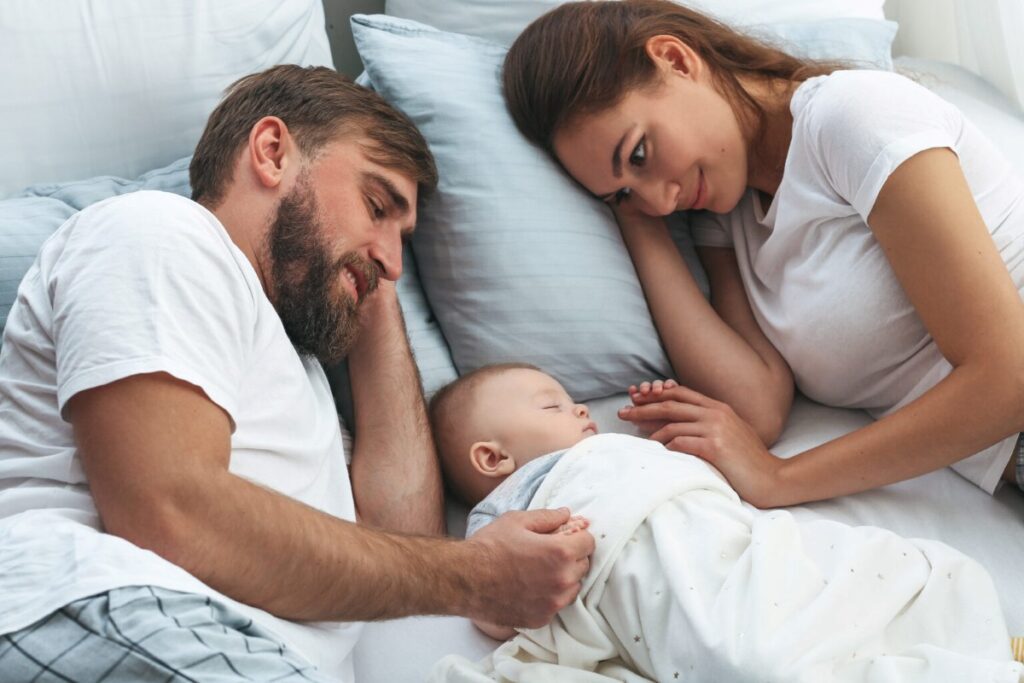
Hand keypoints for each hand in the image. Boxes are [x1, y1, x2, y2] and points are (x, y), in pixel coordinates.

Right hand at [466, 508, 593, 628]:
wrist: (464, 580)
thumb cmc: (489, 547)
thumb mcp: (517, 521)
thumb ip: (548, 517)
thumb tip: (567, 513)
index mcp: (560, 553)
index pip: (589, 542)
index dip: (577, 536)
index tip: (564, 536)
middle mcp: (562, 580)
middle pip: (583, 565)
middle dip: (571, 556)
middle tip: (548, 552)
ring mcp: (553, 603)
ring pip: (573, 587)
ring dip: (564, 578)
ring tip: (540, 570)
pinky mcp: (542, 619)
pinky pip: (557, 605)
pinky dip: (550, 596)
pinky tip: (531, 587)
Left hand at [618, 384, 786, 507]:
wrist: (772, 477)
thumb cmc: (748, 459)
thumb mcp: (730, 432)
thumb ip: (707, 423)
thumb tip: (675, 425)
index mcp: (719, 407)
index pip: (680, 394)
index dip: (656, 395)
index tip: (637, 399)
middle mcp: (716, 413)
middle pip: (670, 405)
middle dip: (643, 408)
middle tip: (623, 412)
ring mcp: (716, 429)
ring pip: (672, 424)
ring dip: (651, 432)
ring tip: (637, 439)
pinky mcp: (715, 447)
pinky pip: (680, 443)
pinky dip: (666, 447)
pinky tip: (657, 453)